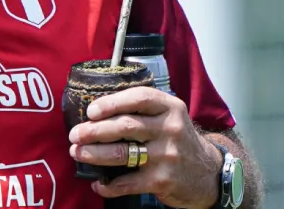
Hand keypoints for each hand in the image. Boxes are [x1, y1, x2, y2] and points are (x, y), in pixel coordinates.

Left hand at [68, 87, 222, 208]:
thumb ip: (141, 110)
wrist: (208, 174)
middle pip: (125, 126)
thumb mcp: (168, 116)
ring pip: (122, 153)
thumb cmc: (176, 140)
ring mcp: (167, 155)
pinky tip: (98, 183)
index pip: (139, 98)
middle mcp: (170, 129)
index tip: (90, 111)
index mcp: (170, 107)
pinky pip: (128, 182)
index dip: (111, 103)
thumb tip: (95, 113)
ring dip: (94, 154)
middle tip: (75, 135)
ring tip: (78, 153)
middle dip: (94, 131)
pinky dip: (109, 185)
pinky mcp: (163, 180)